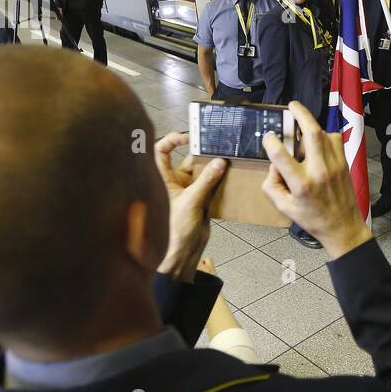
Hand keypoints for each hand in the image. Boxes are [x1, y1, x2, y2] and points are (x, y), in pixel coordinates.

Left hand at [155, 132, 227, 279]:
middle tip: (216, 148)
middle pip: (186, 160)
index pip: (161, 151)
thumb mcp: (192, 202)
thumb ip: (206, 181)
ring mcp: (187, 191)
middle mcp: (174, 183)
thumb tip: (219, 163)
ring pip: (201, 172)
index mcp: (162, 180)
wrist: (183, 254)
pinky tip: (229, 177)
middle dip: (201, 154)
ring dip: (213, 168)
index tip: (188, 137)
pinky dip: (219, 180)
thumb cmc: (174, 231)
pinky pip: (210, 184)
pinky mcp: (200, 200)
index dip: (172, 140)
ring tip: (226, 161)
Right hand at [261, 101, 372, 258]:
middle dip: (301, 114)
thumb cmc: (312, 219)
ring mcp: (335, 165)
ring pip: (324, 133)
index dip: (271, 141)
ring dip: (312, 125)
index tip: (268, 136)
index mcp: (301, 184)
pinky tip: (317, 142)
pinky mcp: (344, 163)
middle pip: (311, 132)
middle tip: (292, 106)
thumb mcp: (283, 207)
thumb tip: (273, 165)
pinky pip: (335, 140)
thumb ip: (272, 185)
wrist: (342, 227)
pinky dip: (325, 136)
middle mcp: (319, 171)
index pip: (281, 154)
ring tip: (302, 127)